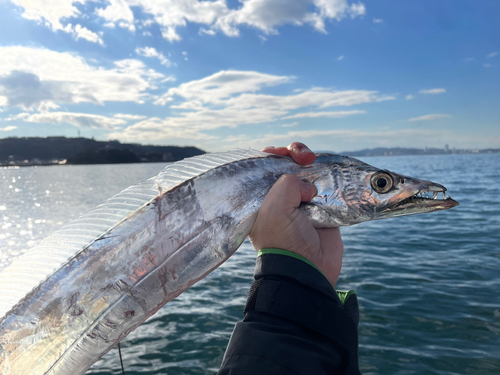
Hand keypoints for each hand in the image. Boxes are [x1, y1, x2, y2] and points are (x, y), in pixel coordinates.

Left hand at [249, 142, 343, 286]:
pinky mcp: (323, 210)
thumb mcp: (274, 208)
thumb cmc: (284, 241)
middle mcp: (280, 199)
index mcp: (261, 199)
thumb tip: (308, 187)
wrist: (308, 270)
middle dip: (295, 156)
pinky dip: (330, 176)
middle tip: (305, 158)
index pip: (263, 168)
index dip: (274, 155)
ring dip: (313, 163)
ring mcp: (302, 204)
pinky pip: (327, 187)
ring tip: (316, 161)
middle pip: (287, 166)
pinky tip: (330, 172)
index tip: (284, 153)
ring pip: (308, 173)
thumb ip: (287, 184)